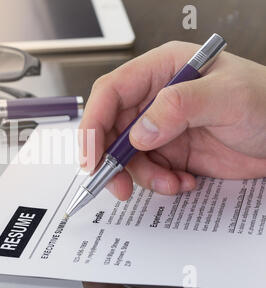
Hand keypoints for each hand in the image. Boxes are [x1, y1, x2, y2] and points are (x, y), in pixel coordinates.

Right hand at [80, 41, 265, 199]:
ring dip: (141, 176)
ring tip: (170, 182)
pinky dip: (160, 183)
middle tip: (116, 183)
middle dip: (109, 159)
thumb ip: (180, 107)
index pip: (111, 92)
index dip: (93, 123)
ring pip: (126, 155)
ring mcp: (161, 127)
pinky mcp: (169, 151)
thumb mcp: (228, 96)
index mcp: (162, 70)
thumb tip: (139, 131)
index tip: (91, 155)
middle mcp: (155, 98)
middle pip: (110, 128)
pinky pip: (148, 171)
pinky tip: (183, 181)